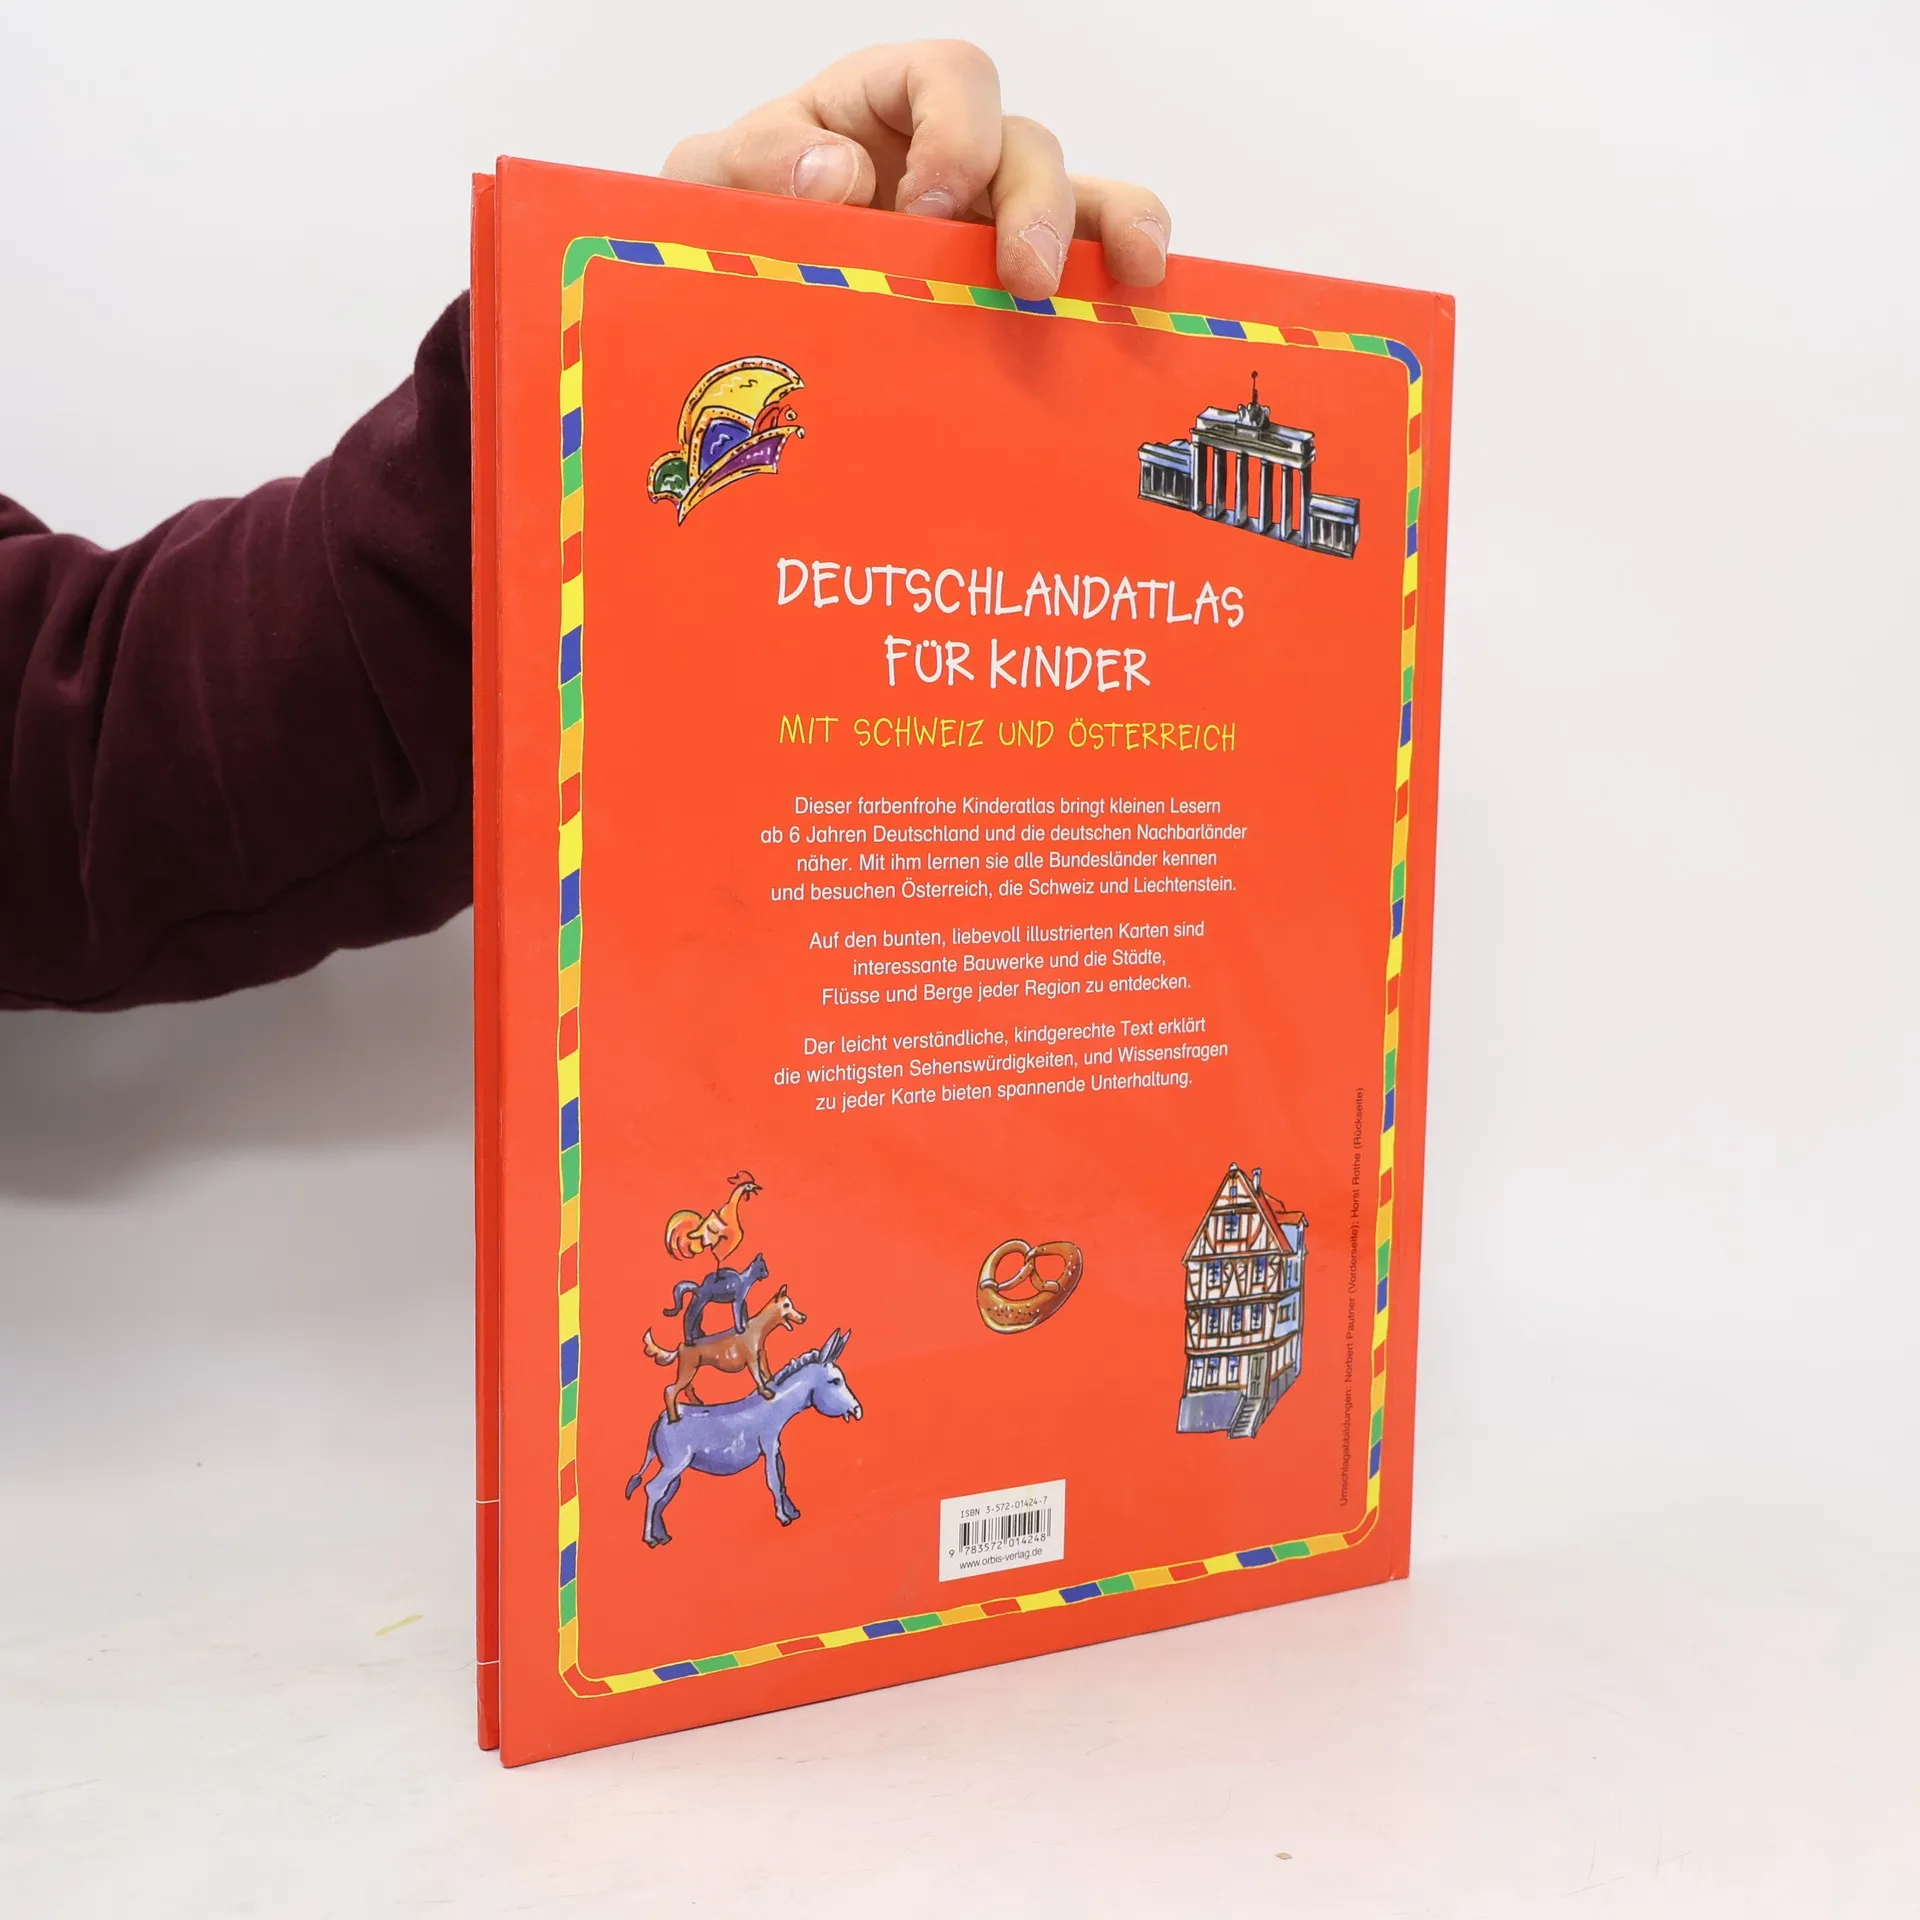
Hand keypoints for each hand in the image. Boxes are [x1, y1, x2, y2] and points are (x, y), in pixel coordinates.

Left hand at [663, 41, 1169, 300]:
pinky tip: (1143, 297)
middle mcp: (951, 154)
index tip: (926, 206)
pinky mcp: (1013, 283)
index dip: (955, 131)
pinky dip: (1123, 269)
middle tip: (1019, 275)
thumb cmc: (735, 224)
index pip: (948, 75)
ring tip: (1129, 275)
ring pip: (1077, 195)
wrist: (741, 311)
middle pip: (1024, 142)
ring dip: (1109, 228)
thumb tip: (841, 172)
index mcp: (881, 106)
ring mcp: (991, 221)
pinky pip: (1090, 259)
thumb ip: (753, 162)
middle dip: (1032, 203)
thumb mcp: (710, 183)